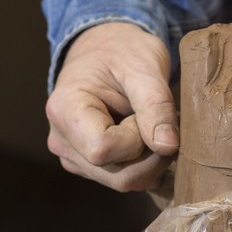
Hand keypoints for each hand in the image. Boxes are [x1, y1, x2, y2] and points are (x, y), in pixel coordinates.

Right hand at [46, 22, 178, 190]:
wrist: (109, 50)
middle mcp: (63, 142)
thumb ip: (156, 106)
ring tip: (154, 124)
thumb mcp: (144, 68)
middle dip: (152, 154)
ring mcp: (76, 158)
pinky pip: (128, 180)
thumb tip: (168, 147)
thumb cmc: (123, 52)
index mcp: (64, 111)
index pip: (103, 150)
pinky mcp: (93, 167)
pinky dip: (149, 165)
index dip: (136, 138)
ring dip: (153, 159)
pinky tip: (150, 138)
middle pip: (118, 175)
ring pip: (125, 182)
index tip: (145, 111)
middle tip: (161, 119)